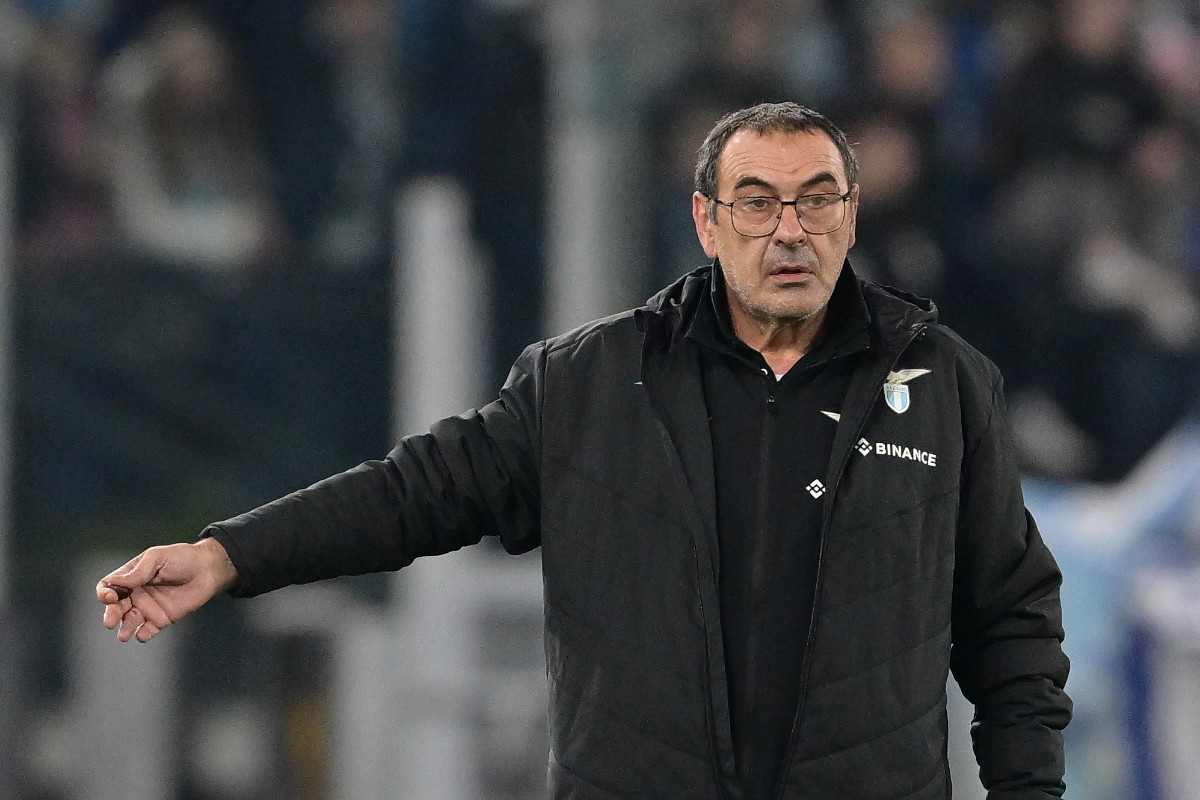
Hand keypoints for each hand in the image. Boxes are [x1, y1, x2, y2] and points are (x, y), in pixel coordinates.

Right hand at [96, 538, 237, 642]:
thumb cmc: (183, 558)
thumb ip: (138, 571)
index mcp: (131, 576)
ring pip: (128, 621)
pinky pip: (147, 631)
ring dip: (124, 628)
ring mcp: (148, 608)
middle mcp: (136, 593)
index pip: (109, 586)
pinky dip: (143, 635)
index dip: (104, 593)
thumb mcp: (158, 557)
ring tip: (124, 634)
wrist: (208, 569)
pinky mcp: (161, 619)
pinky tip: (143, 634)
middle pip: (115, 607)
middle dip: (111, 614)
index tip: (110, 597)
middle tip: (110, 621)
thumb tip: (115, 583)